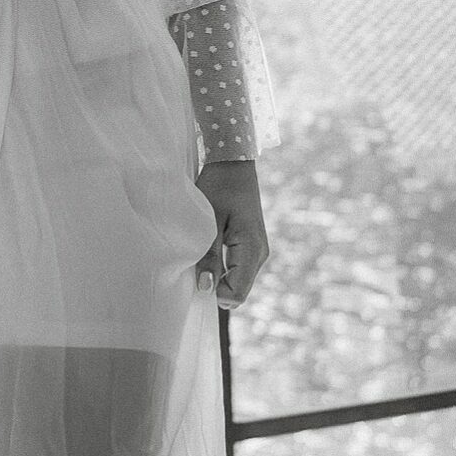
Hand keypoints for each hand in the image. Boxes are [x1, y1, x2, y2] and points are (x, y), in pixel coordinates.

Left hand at [194, 159, 269, 309]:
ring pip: (237, 280)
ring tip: (201, 252)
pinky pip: (237, 268)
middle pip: (238, 289)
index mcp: (252, 249)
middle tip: (195, 261)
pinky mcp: (252, 246)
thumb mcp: (209, 220)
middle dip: (216, 284)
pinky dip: (222, 265)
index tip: (195, 273)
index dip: (214, 291)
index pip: (237, 293)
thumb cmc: (219, 186)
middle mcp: (260, 255)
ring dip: (218, 274)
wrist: (233, 162)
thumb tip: (207, 289)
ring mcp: (258, 251)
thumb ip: (208, 255)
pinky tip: (209, 248)